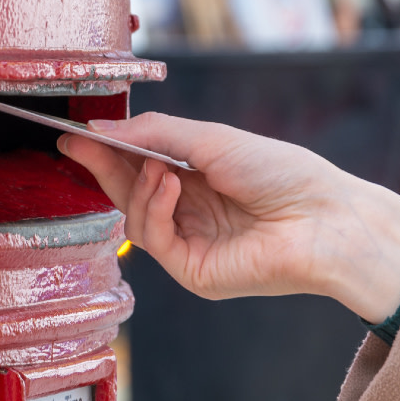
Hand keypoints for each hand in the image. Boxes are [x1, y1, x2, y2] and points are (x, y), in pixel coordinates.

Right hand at [58, 112, 399, 323]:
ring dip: (139, 186)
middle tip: (77, 142)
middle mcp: (190, 212)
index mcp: (196, 178)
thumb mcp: (210, 139)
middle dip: (103, 166)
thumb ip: (153, 133)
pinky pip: (153, 240)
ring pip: (134, 218)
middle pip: (128, 192)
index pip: (138, 165)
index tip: (75, 133)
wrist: (324, 217)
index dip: (106, 149)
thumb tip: (100, 128)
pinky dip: (155, 209)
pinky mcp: (194, 272)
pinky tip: (172, 186)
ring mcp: (190, 244)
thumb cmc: (281, 172)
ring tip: (161, 168)